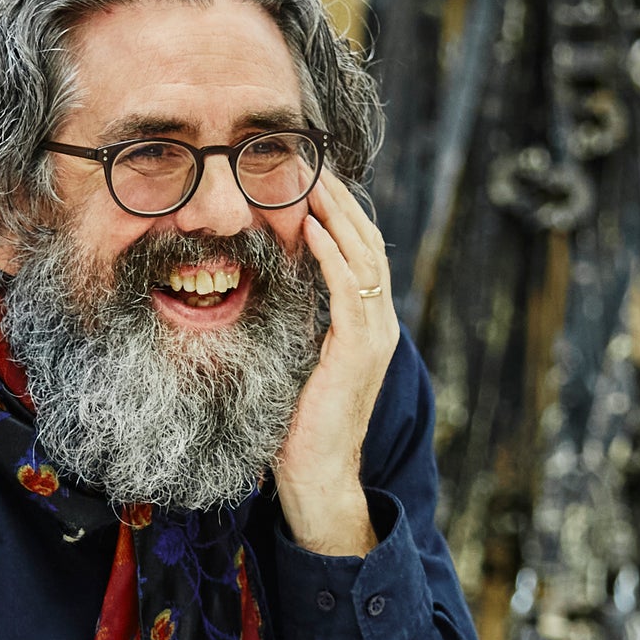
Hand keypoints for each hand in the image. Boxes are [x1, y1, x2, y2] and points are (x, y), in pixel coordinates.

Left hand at [273, 167, 399, 555]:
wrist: (314, 477)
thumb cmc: (295, 425)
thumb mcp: (293, 360)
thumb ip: (292, 323)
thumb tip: (262, 287)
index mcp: (363, 325)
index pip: (355, 253)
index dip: (337, 215)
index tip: (308, 180)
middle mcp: (377, 324)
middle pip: (365, 244)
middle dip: (340, 201)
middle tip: (311, 162)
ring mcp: (372, 337)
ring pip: (363, 258)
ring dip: (338, 216)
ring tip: (313, 181)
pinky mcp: (358, 352)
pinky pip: (349, 291)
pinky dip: (331, 256)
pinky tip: (313, 229)